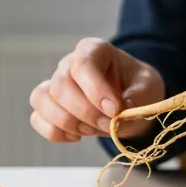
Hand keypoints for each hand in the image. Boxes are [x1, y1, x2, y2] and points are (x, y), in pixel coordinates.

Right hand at [29, 38, 164, 143]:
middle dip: (85, 112)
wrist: (131, 101)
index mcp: (95, 50)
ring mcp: (55, 84)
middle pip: (60, 85)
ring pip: (42, 99)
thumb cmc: (138, 88)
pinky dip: (55, 132)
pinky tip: (76, 136)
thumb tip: (117, 119)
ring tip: (92, 129)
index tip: (114, 110)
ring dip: (67, 122)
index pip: (84, 64)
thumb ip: (137, 101)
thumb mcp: (148, 89)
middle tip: (108, 124)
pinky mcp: (48, 106)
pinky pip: (37, 118)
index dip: (96, 90)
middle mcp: (69, 64)